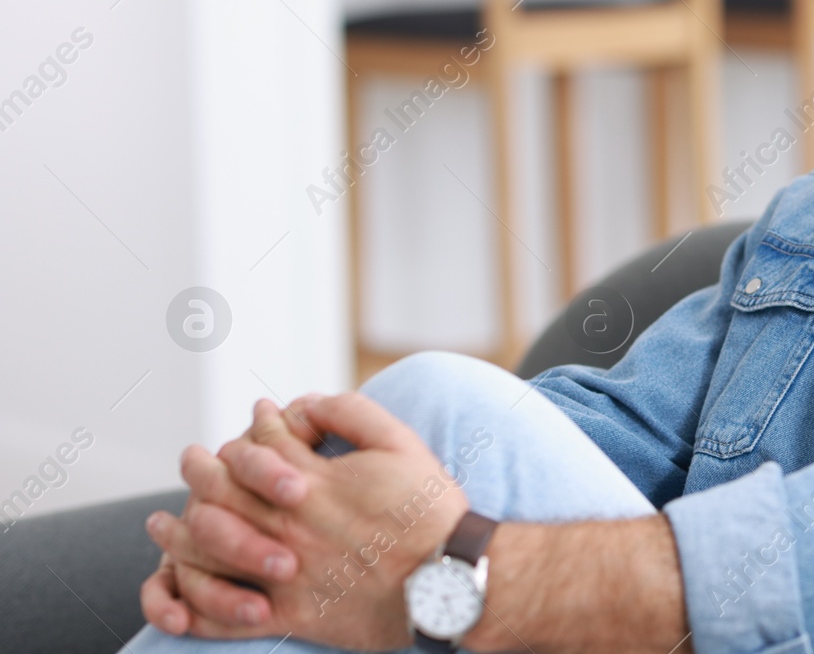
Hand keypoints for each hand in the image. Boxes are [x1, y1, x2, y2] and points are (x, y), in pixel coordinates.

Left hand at [141, 393, 467, 648]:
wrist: (446, 580)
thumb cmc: (429, 512)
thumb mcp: (401, 444)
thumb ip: (352, 413)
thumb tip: (307, 402)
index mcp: (314, 482)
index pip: (262, 444)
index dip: (255, 425)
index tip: (256, 415)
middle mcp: (289, 524)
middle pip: (221, 490)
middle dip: (200, 468)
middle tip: (191, 457)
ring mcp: (284, 572)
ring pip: (209, 548)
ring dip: (178, 531)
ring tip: (162, 522)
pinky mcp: (289, 613)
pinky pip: (224, 615)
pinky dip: (194, 603)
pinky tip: (178, 590)